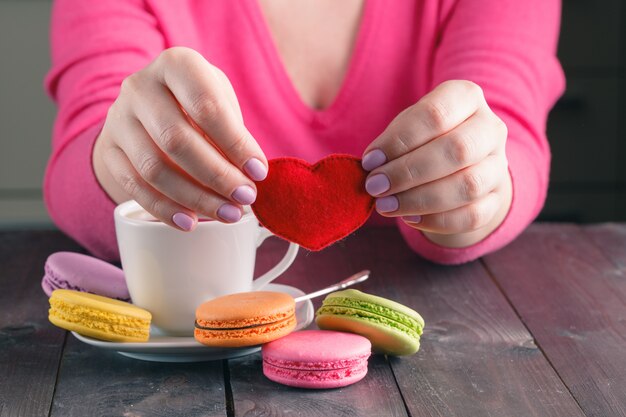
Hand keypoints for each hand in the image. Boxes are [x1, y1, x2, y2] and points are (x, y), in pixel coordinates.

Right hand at [93, 47, 267, 230]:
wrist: (148, 107)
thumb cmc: (197, 104)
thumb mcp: (220, 101)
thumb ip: (234, 132)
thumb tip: (251, 176)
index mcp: (176, 64)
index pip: (206, 106)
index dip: (235, 143)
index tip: (258, 172)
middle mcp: (139, 86)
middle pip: (177, 140)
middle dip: (217, 175)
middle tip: (244, 198)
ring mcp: (118, 119)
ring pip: (153, 168)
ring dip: (195, 198)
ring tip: (227, 213)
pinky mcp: (108, 150)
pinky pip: (134, 187)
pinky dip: (164, 209)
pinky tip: (190, 222)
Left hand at [361, 80, 511, 247]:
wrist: (459, 163)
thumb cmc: (424, 139)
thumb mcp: (407, 127)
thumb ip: (391, 142)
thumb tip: (373, 166)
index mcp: (467, 98)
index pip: (436, 114)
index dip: (399, 140)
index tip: (370, 161)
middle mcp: (491, 129)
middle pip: (457, 149)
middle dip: (408, 172)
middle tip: (375, 186)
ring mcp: (498, 165)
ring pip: (468, 186)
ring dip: (420, 199)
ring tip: (386, 205)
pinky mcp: (496, 199)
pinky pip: (472, 215)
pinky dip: (436, 220)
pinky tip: (409, 218)